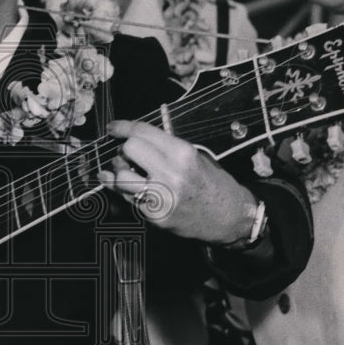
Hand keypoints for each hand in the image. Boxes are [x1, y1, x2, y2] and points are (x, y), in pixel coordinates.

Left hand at [99, 120, 257, 242]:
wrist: (230, 217)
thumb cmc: (213, 184)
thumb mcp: (196, 157)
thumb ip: (167, 147)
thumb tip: (136, 137)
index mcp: (182, 153)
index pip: (142, 132)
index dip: (123, 127)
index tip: (113, 127)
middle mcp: (171, 173)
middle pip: (128, 150)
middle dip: (124, 150)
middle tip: (128, 154)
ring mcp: (161, 197)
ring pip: (121, 177)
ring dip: (119, 171)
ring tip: (126, 171)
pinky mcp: (155, 216)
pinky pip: (128, 199)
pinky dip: (126, 192)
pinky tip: (130, 189)